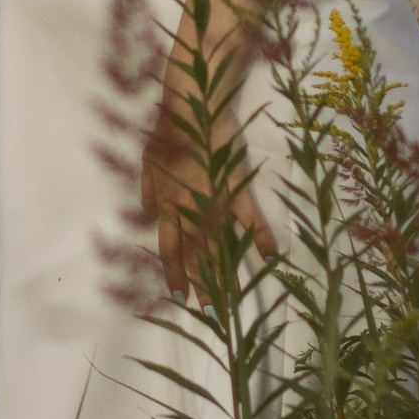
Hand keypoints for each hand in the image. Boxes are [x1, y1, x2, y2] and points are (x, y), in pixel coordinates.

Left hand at [140, 87, 277, 301]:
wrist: (192, 106)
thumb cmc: (166, 131)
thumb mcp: (147, 161)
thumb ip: (147, 190)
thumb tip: (147, 215)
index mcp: (167, 205)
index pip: (170, 250)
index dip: (175, 275)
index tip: (179, 297)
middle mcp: (191, 211)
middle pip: (198, 257)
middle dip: (204, 286)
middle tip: (212, 312)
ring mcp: (216, 202)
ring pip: (223, 246)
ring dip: (230, 273)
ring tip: (236, 298)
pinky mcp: (238, 189)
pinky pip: (251, 219)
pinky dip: (263, 238)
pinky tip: (272, 258)